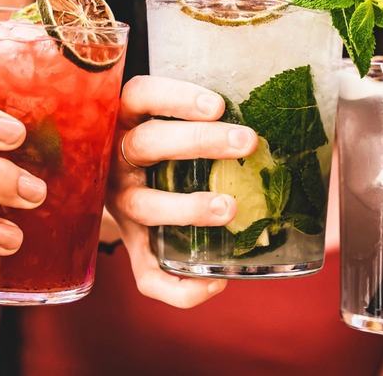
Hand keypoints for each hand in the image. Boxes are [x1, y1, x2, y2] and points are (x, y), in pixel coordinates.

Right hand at [106, 76, 257, 307]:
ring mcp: (120, 204)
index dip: (175, 98)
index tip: (218, 105)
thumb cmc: (158, 141)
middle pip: (148, 145)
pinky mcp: (131, 243)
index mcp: (125, 120)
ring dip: (188, 208)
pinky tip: (217, 283)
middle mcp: (116, 160)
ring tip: (229, 208)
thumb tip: (278, 112)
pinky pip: (145, 274)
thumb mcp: (162, 118)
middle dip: (199, 142)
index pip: (140, 96)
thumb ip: (200, 115)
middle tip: (247, 141)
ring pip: (145, 206)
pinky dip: (178, 287)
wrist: (103, 181)